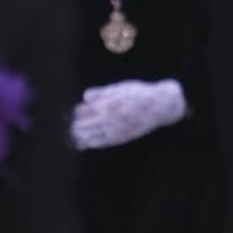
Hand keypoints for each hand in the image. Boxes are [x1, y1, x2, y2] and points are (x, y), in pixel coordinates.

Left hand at [70, 80, 187, 150]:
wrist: (159, 106)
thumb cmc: (138, 93)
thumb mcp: (120, 88)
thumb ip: (102, 93)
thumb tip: (85, 97)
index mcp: (109, 104)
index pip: (87, 110)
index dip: (80, 112)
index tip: (76, 112)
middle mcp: (112, 118)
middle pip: (88, 125)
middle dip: (78, 126)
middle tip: (72, 127)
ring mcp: (117, 129)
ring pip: (94, 136)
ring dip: (82, 137)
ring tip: (75, 137)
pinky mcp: (123, 137)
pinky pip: (105, 142)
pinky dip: (94, 143)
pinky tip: (87, 144)